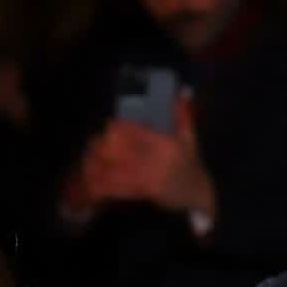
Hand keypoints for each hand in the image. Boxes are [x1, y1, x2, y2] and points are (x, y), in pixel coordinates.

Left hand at [81, 94, 214, 215]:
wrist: (198, 194)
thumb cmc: (191, 164)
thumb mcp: (190, 138)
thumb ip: (183, 115)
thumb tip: (182, 92)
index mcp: (166, 143)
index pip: (135, 131)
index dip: (116, 128)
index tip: (108, 127)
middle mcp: (157, 159)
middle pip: (120, 150)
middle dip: (102, 147)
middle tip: (92, 145)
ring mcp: (151, 177)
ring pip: (116, 169)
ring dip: (99, 167)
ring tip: (87, 163)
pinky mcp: (145, 193)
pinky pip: (119, 188)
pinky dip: (104, 185)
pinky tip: (92, 183)